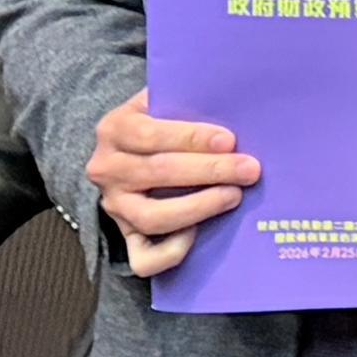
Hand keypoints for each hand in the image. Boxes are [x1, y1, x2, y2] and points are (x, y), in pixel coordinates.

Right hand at [86, 93, 260, 276]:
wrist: (127, 154)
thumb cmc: (160, 124)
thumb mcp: (160, 102)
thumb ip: (184, 99)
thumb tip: (233, 97)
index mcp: (115, 129)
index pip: (150, 134)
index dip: (191, 138)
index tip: (229, 140)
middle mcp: (108, 169)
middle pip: (158, 173)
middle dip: (209, 171)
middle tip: (249, 169)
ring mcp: (114, 207)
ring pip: (151, 217)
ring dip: (198, 207)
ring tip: (233, 196)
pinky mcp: (125, 236)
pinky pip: (143, 258)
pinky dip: (171, 252)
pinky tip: (198, 235)